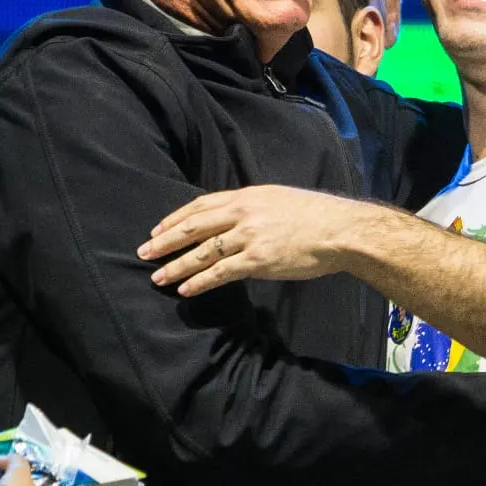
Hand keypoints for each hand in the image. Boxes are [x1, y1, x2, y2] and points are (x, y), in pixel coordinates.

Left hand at [139, 186, 367, 295]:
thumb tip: (234, 220)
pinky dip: (200, 281)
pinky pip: (220, 272)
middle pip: (194, 226)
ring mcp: (249, 236)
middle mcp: (243, 213)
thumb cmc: (315, 216)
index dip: (176, 218)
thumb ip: (254, 208)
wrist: (340, 230)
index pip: (201, 205)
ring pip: (202, 251)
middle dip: (165, 240)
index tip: (158, 229)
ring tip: (159, 277)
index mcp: (247, 196)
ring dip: (177, 265)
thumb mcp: (278, 199)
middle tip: (144, 252)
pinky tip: (186, 289)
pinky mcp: (258, 260)